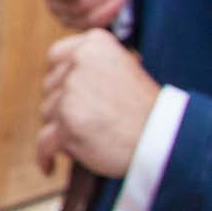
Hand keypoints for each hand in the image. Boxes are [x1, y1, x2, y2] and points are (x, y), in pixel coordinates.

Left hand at [37, 30, 160, 177]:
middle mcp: (80, 62)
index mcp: (94, 44)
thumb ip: (90, 67)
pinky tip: (48, 166)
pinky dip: (45, 155)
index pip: (56, 56)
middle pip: (50, 88)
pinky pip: (45, 141)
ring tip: (91, 137)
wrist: (167, 138)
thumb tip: (57, 78)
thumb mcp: (124, 69)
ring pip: (47, 114)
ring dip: (62, 130)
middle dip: (62, 106)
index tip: (68, 91)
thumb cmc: (147, 109)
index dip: (61, 77)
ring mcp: (72, 92)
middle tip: (90, 120)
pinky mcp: (68, 122)